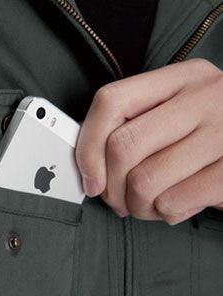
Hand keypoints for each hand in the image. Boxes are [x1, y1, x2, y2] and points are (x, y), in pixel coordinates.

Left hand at [75, 58, 222, 224]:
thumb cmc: (210, 137)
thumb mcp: (177, 116)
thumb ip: (135, 128)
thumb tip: (89, 168)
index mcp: (181, 78)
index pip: (111, 101)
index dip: (88, 147)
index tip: (90, 179)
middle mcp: (204, 97)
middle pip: (123, 146)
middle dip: (111, 188)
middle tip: (119, 200)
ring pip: (144, 181)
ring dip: (137, 206)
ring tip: (148, 205)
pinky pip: (173, 202)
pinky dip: (166, 213)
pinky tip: (177, 206)